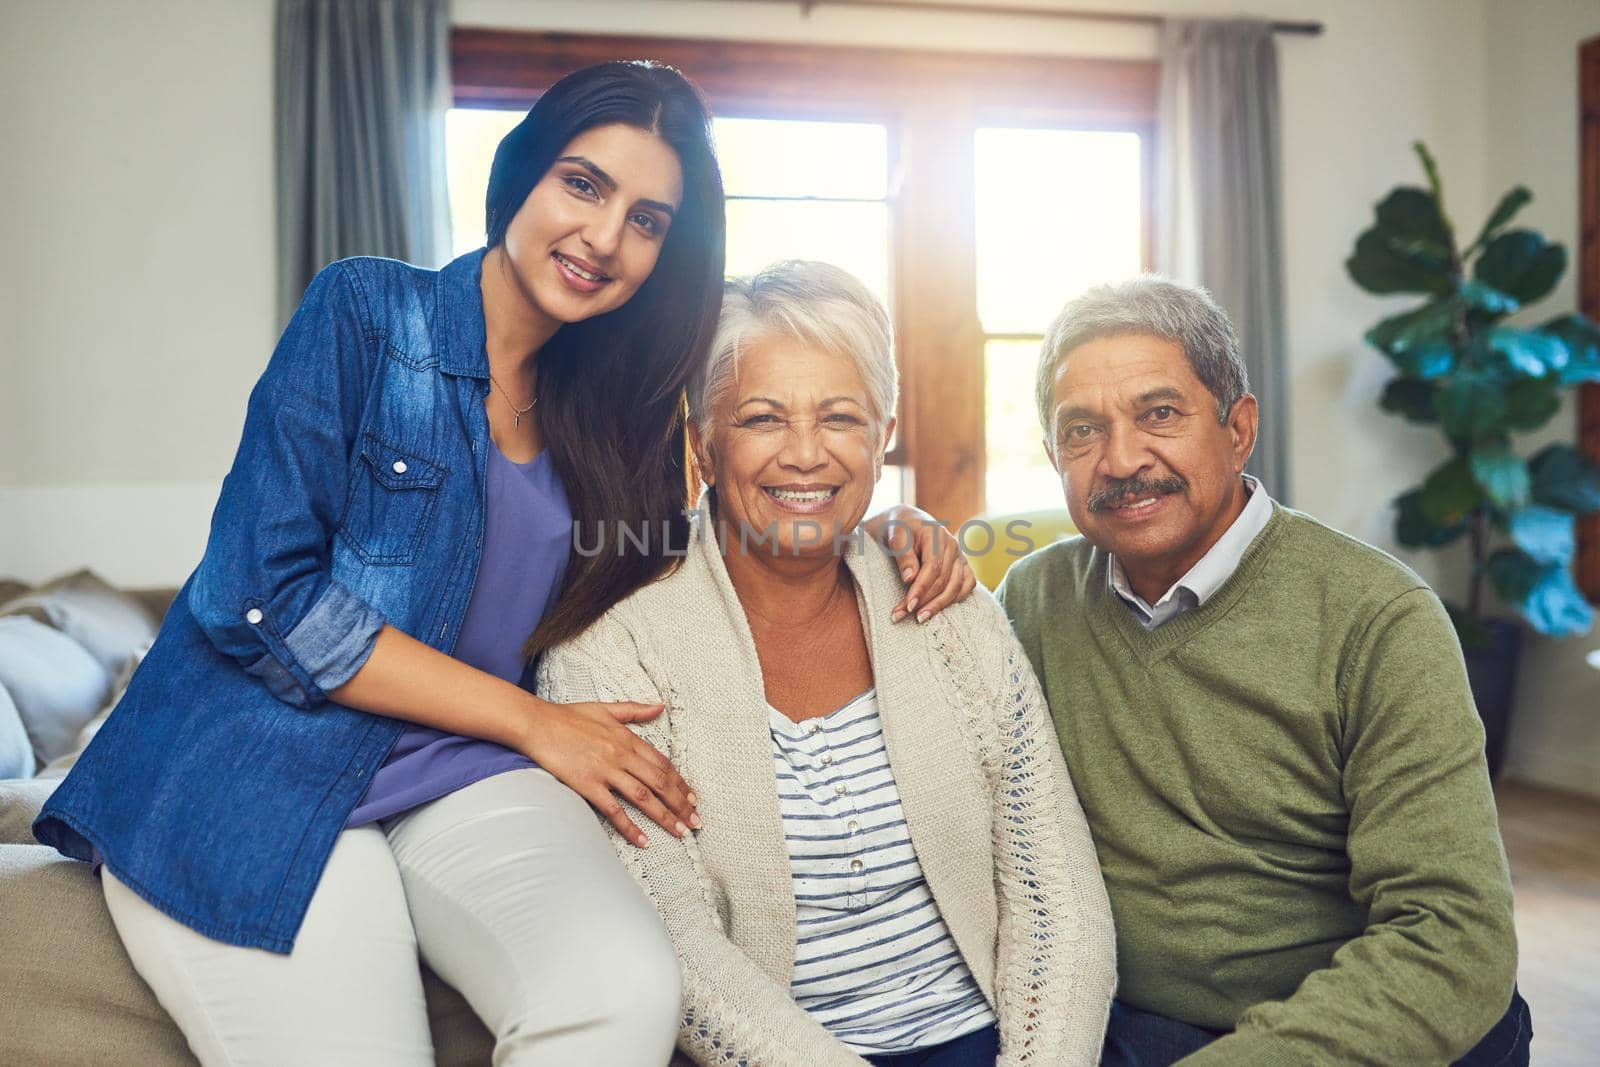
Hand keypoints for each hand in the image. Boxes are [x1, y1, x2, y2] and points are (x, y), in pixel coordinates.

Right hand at [515, 698, 699, 847]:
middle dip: (681, 804)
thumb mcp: (606, 709)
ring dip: (665, 816)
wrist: (537, 723)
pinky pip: (614, 810)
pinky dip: (630, 827)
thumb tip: (660, 707)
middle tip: (696, 821)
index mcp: (627, 738)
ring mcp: (606, 771)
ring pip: (643, 797)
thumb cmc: (569, 716)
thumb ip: (635, 711)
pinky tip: (643, 841)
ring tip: (680, 832)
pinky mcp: (588, 785)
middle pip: (659, 783)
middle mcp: (622, 755)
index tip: (693, 798)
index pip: (662, 764)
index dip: (681, 783)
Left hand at [870, 504, 977, 622]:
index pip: (933, 568)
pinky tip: (938, 609)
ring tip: (920, 618)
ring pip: (956, 586)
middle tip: (902, 615)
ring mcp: (960, 556)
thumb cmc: (899, 530)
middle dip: (924, 601)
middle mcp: (953, 545)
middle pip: (944, 580)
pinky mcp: (963, 565)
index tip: (907, 606)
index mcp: (937, 535)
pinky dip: (955, 599)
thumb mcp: (895, 538)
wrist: (908, 523)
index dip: (921, 589)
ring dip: (938, 605)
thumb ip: (903, 556)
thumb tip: (910, 578)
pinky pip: (967, 586)